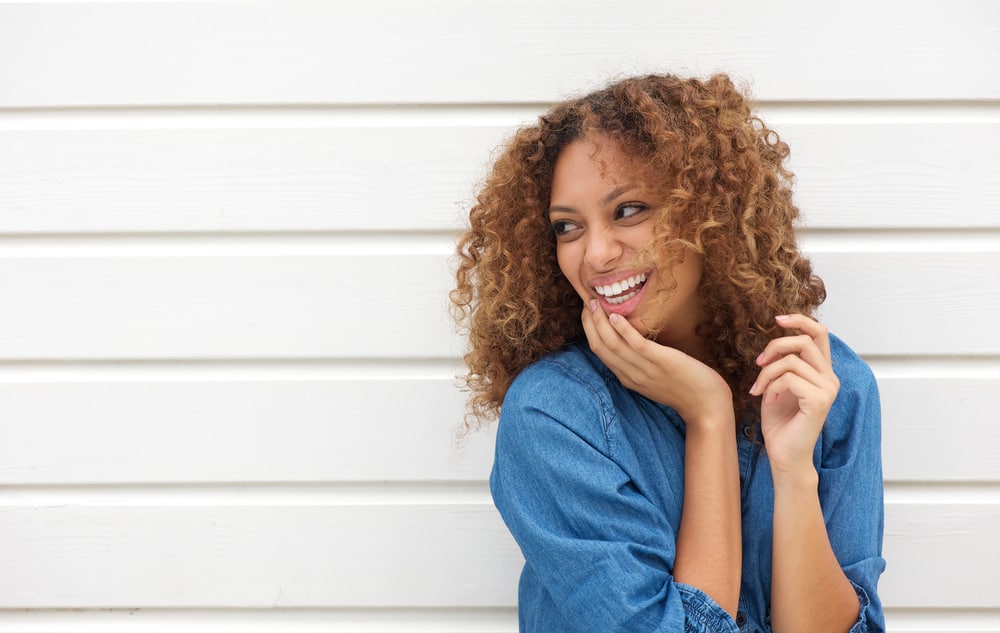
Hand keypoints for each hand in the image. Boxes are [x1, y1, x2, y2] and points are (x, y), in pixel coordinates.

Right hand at [581, 301, 733, 429]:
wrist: (707, 407)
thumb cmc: (686, 390)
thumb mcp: (656, 378)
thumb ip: (642, 364)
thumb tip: (636, 342)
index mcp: (628, 378)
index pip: (600, 352)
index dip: (590, 330)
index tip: (588, 311)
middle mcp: (631, 375)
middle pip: (601, 347)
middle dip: (590, 323)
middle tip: (587, 301)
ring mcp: (645, 369)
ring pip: (613, 345)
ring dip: (600, 322)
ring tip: (595, 303)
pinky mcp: (661, 362)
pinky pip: (636, 345)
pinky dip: (623, 330)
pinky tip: (616, 316)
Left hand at [750, 314, 839, 474]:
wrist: (783, 453)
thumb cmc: (780, 421)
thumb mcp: (778, 384)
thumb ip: (784, 362)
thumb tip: (777, 340)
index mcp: (822, 371)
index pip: (819, 333)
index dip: (799, 320)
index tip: (777, 319)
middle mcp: (830, 378)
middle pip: (803, 341)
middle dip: (774, 346)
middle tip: (758, 363)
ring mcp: (828, 389)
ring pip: (790, 360)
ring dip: (767, 373)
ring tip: (759, 389)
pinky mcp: (819, 401)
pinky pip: (788, 379)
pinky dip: (771, 387)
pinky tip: (768, 401)